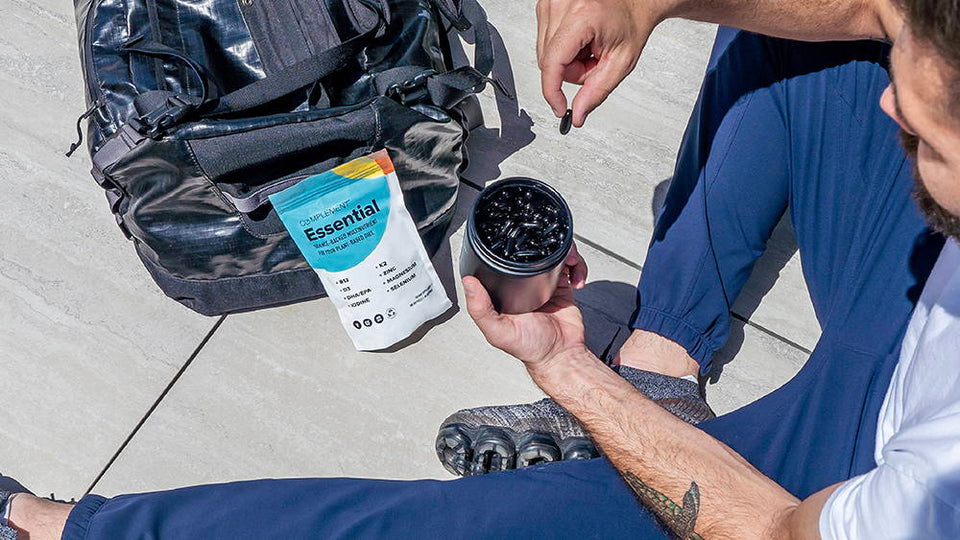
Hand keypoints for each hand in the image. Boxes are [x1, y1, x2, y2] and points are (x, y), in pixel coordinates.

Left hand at [464, 243, 588, 370]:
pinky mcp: (561, 286)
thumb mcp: (498, 331)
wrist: (561, 355)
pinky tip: (576, 277)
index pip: (500, 262)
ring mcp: (543, 283)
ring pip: (552, 253)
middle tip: (548, 249)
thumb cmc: (530, 348)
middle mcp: (522, 285)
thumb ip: (480, 309)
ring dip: (563, 251)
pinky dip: (577, 266)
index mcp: (503, 292)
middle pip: (530, 251)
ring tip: (568, 260)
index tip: (515, 241)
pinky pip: (570, 266)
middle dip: (541, 244)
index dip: (507, 247)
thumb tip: (468, 282)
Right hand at [537, 0, 664, 126]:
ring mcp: (551, 2)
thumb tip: (577, 113)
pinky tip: (579, 39)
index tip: (559, 107)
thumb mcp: (621, 62)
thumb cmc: (631, 23)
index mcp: (582, 15)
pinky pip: (544, 41)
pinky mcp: (547, 4)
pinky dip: (562, 48)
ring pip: (545, 54)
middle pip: (548, 61)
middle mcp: (561, 4)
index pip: (552, 62)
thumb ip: (597, 91)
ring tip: (589, 47)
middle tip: (594, 60)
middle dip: (571, 71)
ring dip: (566, 60)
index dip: (553, 91)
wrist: (634, 2)